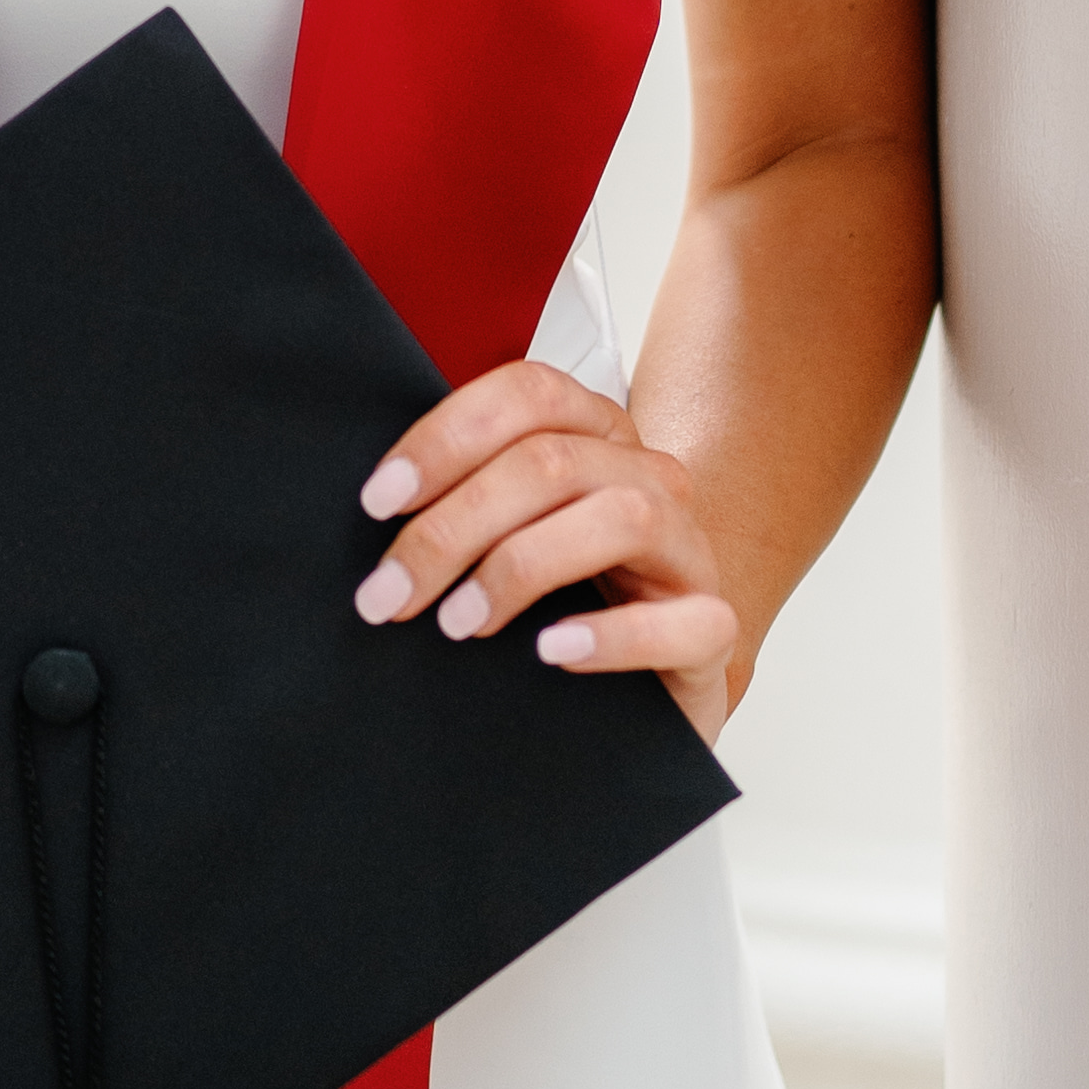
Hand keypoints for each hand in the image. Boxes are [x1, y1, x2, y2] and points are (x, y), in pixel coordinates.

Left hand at [353, 367, 740, 739]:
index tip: (380, 499)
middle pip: (550, 462)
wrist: (638, 694)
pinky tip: (553, 651)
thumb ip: (466, 505)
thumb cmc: (563, 603)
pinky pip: (685, 621)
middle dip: (453, 525)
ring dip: (520, 566)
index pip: (528, 395)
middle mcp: (650, 477)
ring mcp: (690, 550)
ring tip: (458, 622)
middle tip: (392, 591)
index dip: (448, 437)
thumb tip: (376, 509)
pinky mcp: (713, 629)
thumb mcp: (510, 537)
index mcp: (597, 437)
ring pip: (621, 517)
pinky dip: (614, 634)